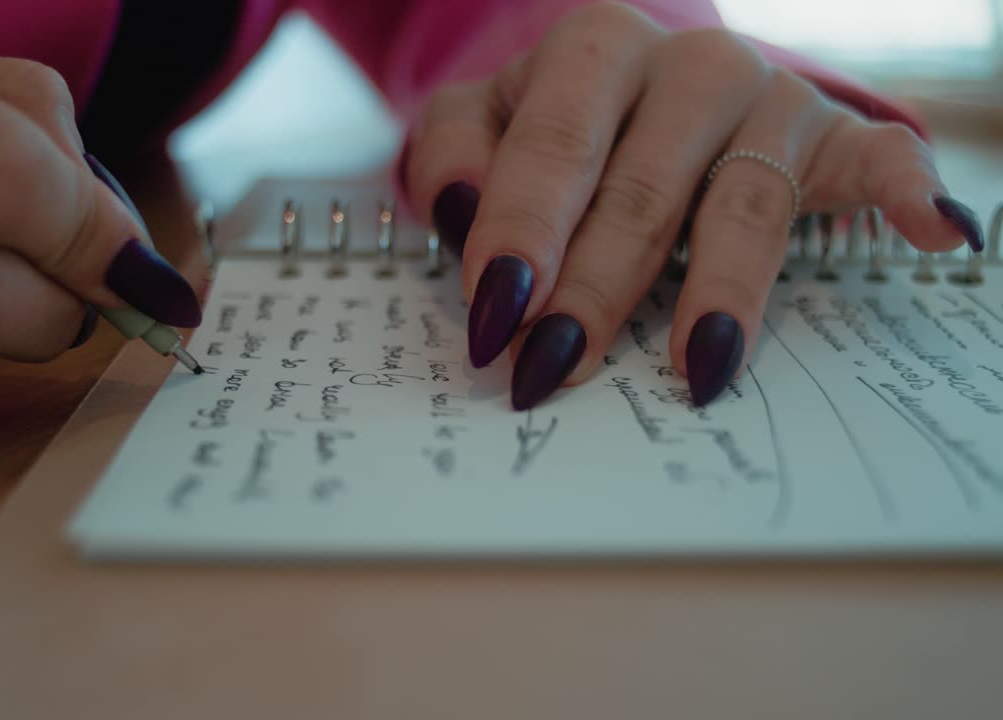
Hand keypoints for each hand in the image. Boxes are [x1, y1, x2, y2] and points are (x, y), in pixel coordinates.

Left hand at [404, 2, 982, 409]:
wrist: (640, 82)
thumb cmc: (555, 119)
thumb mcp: (481, 119)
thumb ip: (451, 153)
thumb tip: (456, 207)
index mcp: (593, 49)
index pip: (554, 150)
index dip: (519, 237)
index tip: (493, 319)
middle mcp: (689, 64)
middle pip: (641, 191)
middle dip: (595, 290)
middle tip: (555, 368)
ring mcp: (767, 98)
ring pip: (743, 203)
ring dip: (716, 290)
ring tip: (695, 364)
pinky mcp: (831, 135)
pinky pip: (880, 156)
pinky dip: (909, 191)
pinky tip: (938, 233)